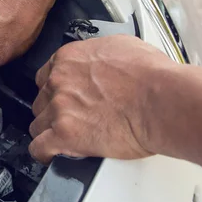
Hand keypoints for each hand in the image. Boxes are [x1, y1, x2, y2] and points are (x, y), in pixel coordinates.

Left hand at [29, 35, 176, 163]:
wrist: (162, 99)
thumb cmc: (152, 76)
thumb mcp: (119, 46)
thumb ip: (96, 54)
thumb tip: (98, 61)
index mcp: (68, 59)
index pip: (45, 76)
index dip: (55, 91)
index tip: (63, 98)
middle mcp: (59, 81)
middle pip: (41, 101)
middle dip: (54, 111)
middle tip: (73, 119)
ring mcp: (59, 108)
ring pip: (38, 125)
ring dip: (51, 132)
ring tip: (68, 138)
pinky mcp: (65, 134)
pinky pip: (39, 148)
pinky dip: (45, 153)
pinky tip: (54, 154)